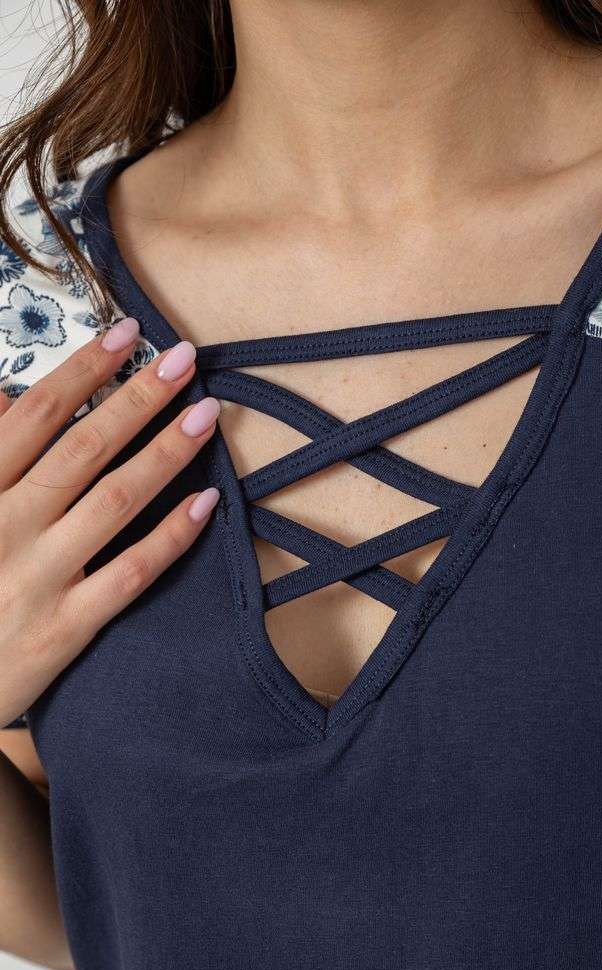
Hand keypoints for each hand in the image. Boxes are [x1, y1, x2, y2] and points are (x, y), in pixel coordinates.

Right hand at [0, 317, 220, 727]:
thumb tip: (3, 394)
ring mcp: (38, 576)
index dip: (85, 369)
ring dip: (165, 453)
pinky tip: (206, 503)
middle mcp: (5, 525)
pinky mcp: (65, 627)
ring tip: (205, 416)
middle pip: (84, 448)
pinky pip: (130, 573)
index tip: (127, 335)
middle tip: (185, 360)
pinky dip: (171, 537)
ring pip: (114, 500)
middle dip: (138, 398)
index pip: (36, 414)